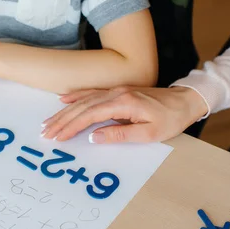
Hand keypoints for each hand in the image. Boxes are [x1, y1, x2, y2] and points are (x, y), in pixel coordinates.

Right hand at [41, 86, 207, 142]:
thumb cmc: (169, 120)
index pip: (90, 116)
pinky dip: (75, 96)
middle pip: (82, 107)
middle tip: (45, 132)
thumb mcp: (148, 133)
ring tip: (48, 122)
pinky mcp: (117, 91)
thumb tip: (94, 137)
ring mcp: (115, 90)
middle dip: (61, 121)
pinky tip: (63, 100)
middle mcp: (116, 93)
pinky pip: (91, 93)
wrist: (184, 101)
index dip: (71, 127)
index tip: (57, 138)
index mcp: (123, 103)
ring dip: (64, 111)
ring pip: (83, 100)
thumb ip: (120, 134)